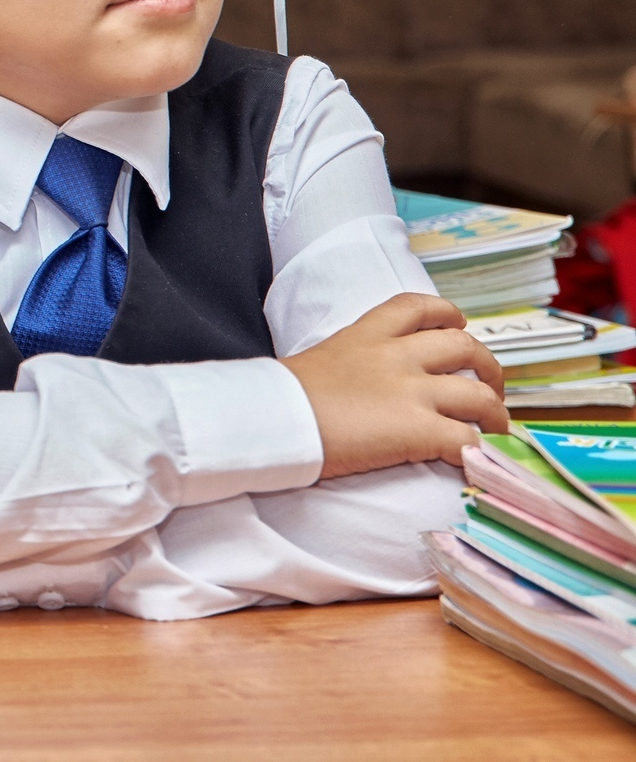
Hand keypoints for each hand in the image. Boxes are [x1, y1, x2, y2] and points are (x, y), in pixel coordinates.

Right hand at [278, 292, 508, 477]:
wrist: (274, 419)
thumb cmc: (281, 396)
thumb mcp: (318, 360)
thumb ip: (348, 363)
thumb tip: (352, 385)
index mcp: (367, 335)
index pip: (417, 307)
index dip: (446, 313)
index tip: (457, 323)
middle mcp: (397, 357)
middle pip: (464, 347)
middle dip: (488, 368)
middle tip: (490, 388)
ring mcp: (412, 393)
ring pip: (479, 396)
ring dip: (495, 414)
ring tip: (495, 429)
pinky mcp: (418, 431)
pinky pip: (468, 441)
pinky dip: (479, 453)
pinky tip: (477, 462)